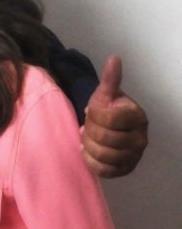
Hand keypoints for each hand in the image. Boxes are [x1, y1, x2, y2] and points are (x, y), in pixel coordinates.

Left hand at [81, 55, 148, 177]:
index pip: (108, 118)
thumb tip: (114, 58)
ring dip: (89, 146)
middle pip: (104, 139)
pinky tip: (88, 152)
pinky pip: (105, 171)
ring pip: (104, 155)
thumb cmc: (107, 107)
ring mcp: (135, 156)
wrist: (109, 127)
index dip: (93, 115)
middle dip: (90, 131)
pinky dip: (91, 162)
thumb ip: (110, 78)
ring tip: (88, 138)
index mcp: (137, 116)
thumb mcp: (105, 93)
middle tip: (87, 126)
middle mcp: (141, 138)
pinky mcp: (126, 169)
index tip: (91, 111)